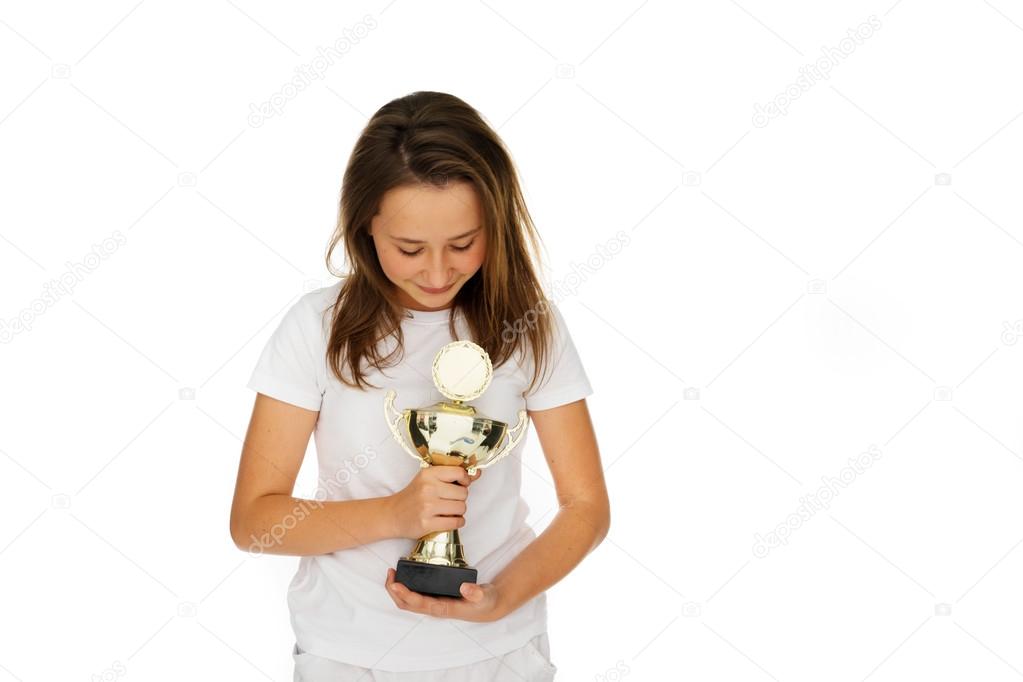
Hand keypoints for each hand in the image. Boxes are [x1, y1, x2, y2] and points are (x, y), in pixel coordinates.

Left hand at [385, 567, 502, 621]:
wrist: (488, 606)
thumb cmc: (484, 602)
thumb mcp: (484, 596)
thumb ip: (476, 592)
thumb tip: (464, 587)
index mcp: (443, 608)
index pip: (419, 603)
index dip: (405, 594)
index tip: (396, 584)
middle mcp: (435, 608)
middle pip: (407, 604)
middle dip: (395, 591)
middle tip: (390, 573)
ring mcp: (433, 604)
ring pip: (408, 602)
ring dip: (396, 590)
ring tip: (392, 573)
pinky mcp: (434, 599)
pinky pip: (414, 597)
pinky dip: (404, 588)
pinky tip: (403, 576)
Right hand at [387, 465, 481, 538]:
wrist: (392, 515)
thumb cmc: (413, 496)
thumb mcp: (428, 479)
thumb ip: (452, 476)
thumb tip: (477, 473)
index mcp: (428, 474)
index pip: (459, 473)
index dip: (465, 480)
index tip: (461, 484)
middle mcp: (428, 488)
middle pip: (463, 493)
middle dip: (460, 498)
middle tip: (450, 500)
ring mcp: (427, 507)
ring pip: (461, 508)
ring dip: (459, 511)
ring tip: (448, 511)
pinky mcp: (427, 524)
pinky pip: (456, 523)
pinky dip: (457, 522)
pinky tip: (449, 520)